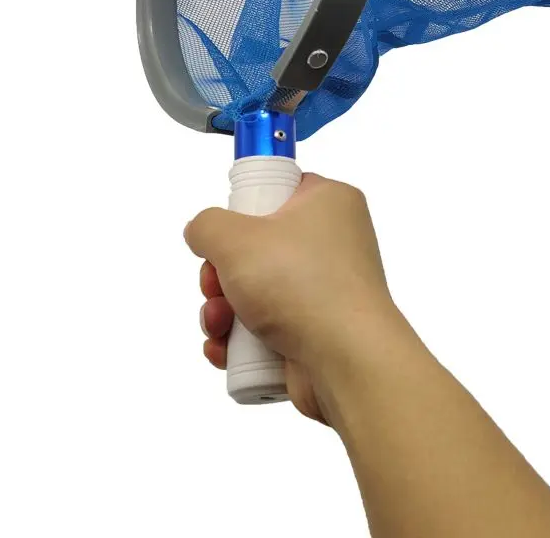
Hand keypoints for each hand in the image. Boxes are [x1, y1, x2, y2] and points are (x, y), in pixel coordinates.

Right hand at [184, 173, 397, 422]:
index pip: (279, 188)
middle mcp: (333, 242)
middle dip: (221, 274)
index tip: (226, 231)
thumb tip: (202, 234)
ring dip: (224, 309)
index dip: (245, 208)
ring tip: (219, 324)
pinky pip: (268, 326)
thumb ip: (206, 225)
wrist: (348, 362)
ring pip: (256, 290)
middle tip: (215, 286)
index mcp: (328, 202)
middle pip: (256, 246)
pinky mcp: (317, 331)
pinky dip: (241, 338)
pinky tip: (225, 348)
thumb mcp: (235, 238)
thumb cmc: (301, 285)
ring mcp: (326, 289)